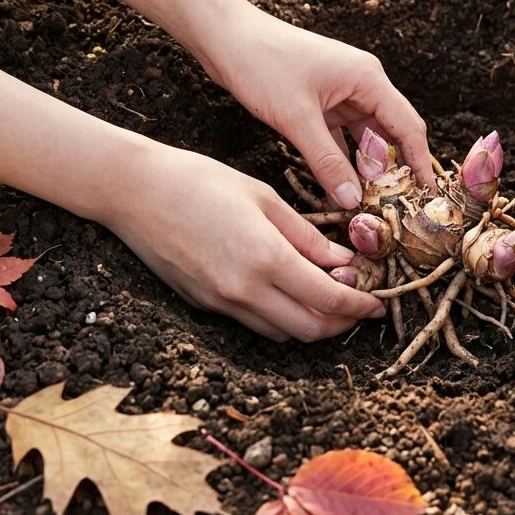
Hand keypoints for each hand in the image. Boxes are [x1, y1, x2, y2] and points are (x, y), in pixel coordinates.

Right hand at [105, 143, 386, 340]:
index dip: (360, 305)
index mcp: (265, 258)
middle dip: (343, 322)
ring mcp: (222, 302)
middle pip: (310, 329)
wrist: (134, 192)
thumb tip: (343, 259)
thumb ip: (305, 234)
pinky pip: (254, 324)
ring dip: (312, 323)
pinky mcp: (204, 305)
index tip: (379, 301)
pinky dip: (281, 318)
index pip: (328, 299)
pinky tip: (290, 293)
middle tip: (361, 304)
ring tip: (329, 297)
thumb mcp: (262, 197)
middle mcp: (244, 290)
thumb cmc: (200, 181)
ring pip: (282, 333)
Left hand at [202, 1, 434, 209]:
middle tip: (396, 208)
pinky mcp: (319, 102)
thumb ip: (327, 161)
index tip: (427, 194)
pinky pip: (340, 137)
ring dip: (365, 168)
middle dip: (394, 169)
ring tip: (369, 204)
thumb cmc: (263, 65)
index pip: (407, 125)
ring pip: (363, 138)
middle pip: (389, 132)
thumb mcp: (297, 119)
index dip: (419, 161)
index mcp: (368, 78)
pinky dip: (341, 160)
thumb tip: (352, 200)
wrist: (225, 38)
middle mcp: (361, 84)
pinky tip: (340, 187)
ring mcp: (340, 93)